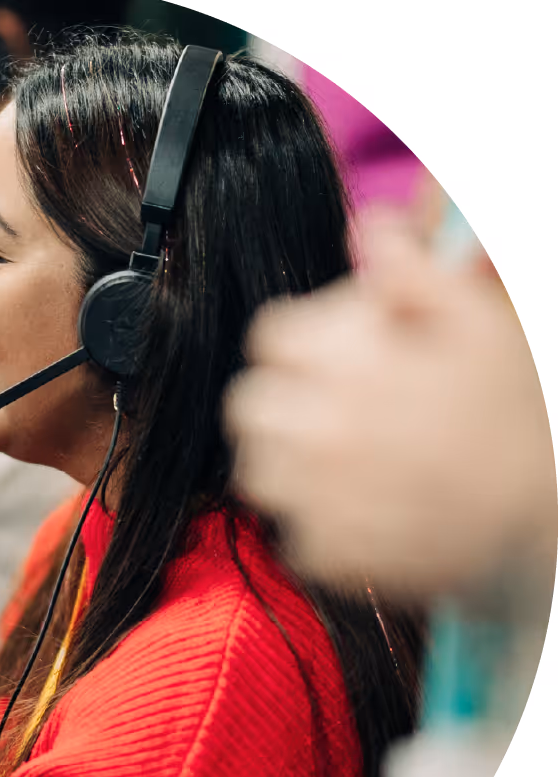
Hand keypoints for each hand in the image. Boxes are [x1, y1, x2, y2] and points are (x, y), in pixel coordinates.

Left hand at [224, 209, 555, 601]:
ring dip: (288, 464)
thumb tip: (368, 224)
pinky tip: (364, 510)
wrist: (543, 509)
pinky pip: (291, 534)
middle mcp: (315, 428)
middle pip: (248, 406)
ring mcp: (316, 495)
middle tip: (331, 412)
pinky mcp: (327, 552)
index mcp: (342, 362)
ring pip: (257, 472)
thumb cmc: (510, 406)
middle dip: (282, 403)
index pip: (269, 339)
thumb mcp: (474, 318)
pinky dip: (319, 525)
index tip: (331, 360)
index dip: (301, 345)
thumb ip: (411, 268)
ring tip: (345, 464)